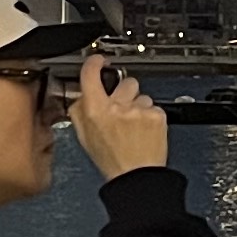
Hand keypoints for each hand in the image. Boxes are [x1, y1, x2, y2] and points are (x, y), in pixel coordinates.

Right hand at [70, 52, 169, 177]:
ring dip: (138, 105)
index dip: (94, 63)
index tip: (98, 60)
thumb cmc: (111, 160)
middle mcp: (118, 107)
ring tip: (135, 126)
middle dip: (125, 93)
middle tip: (123, 110)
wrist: (137, 176)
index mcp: (95, 110)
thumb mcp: (85, 137)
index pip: (90, 75)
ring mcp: (139, 109)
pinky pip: (153, 106)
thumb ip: (80, 112)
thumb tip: (82, 95)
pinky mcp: (157, 114)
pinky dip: (150, 116)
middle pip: (124, 82)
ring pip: (141, 95)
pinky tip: (145, 131)